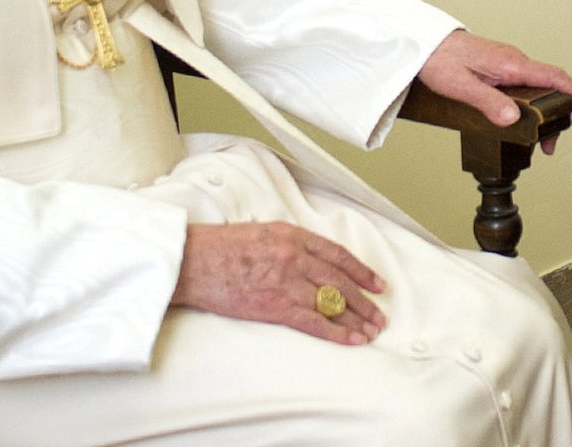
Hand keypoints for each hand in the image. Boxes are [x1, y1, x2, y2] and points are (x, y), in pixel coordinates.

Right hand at [172, 222, 387, 344]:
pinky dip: (337, 332)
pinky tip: (352, 339)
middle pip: (341, 281)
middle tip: (379, 313)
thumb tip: (309, 258)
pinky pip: (314, 321)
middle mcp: (295, 256)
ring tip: (371, 330)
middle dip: (365, 300)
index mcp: (293, 235)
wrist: (192, 262)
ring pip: (333, 302)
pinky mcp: (275, 306)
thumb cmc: (219, 247)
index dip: (362, 271)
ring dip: (356, 319)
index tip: (376, 283)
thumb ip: (288, 243)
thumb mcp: (261, 231)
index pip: (338, 255)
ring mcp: (287, 281)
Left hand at [416, 30, 571, 154]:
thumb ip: (488, 103)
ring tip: (534, 138)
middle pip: (549, 85)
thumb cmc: (438, 59)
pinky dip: (531, 102)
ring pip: (536, 86)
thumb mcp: (461, 86)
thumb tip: (513, 119)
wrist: (423, 41)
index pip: (554, 77)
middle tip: (549, 144)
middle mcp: (514, 61)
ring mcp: (507, 62)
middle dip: (558, 113)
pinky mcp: (499, 66)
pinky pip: (524, 83)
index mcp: (510, 64)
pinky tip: (520, 118)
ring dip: (543, 110)